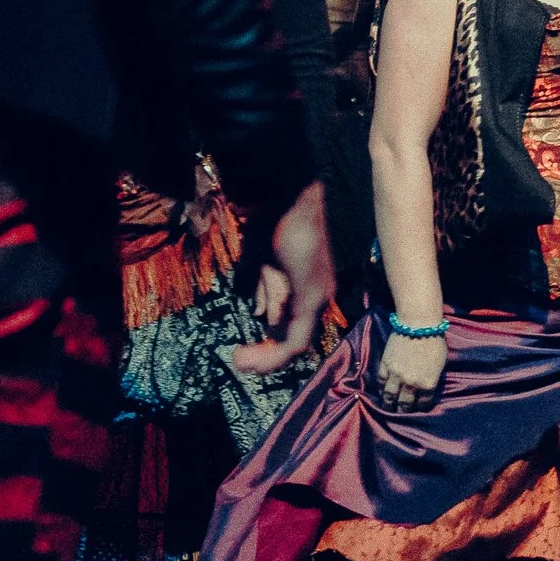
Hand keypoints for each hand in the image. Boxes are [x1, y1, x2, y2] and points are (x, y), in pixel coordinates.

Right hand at [230, 180, 332, 374]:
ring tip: (241, 363)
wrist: (284, 197)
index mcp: (307, 286)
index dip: (270, 343)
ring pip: (295, 343)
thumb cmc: (273, 222)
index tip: (245, 351)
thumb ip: (265, 289)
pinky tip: (250, 354)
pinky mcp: (310, 296)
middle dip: (266, 356)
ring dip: (266, 358)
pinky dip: (272, 352)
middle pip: (295, 339)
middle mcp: (318, 295)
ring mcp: (318, 297)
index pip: (292, 325)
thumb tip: (259, 314)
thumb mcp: (265, 262)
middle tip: (241, 363)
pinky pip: (295, 338)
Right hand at [377, 326, 445, 410]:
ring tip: (388, 407)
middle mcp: (411, 384)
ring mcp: (396, 375)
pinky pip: (381, 382)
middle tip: (401, 412)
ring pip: (389, 396)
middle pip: (405, 404)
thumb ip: (432, 378)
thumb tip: (427, 385)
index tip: (418, 408)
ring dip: (389, 404)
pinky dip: (381, 388)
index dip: (420, 407)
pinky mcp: (385, 365)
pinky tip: (382, 391)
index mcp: (428, 384)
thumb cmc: (434, 341)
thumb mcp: (440, 364)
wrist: (418, 324)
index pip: (423, 404)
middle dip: (403, 410)